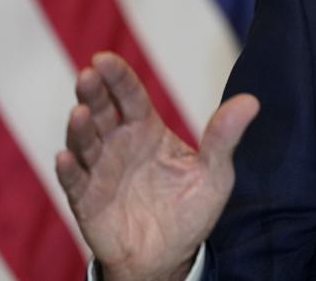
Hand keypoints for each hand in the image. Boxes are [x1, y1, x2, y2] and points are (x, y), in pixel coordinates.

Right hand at [55, 52, 258, 280]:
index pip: (129, 95)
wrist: (170, 255)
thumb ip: (224, 137)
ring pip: (84, 143)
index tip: (104, 58)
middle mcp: (118, 144)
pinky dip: (68, 170)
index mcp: (146, 129)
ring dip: (79, 129)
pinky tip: (63, 158)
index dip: (117, 77)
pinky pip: (75, 183)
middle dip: (93, 93)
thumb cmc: (191, 208)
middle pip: (101, 111)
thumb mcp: (215, 172)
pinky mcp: (87, 201)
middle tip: (88, 74)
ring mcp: (100, 171)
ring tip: (79, 113)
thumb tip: (252, 101)